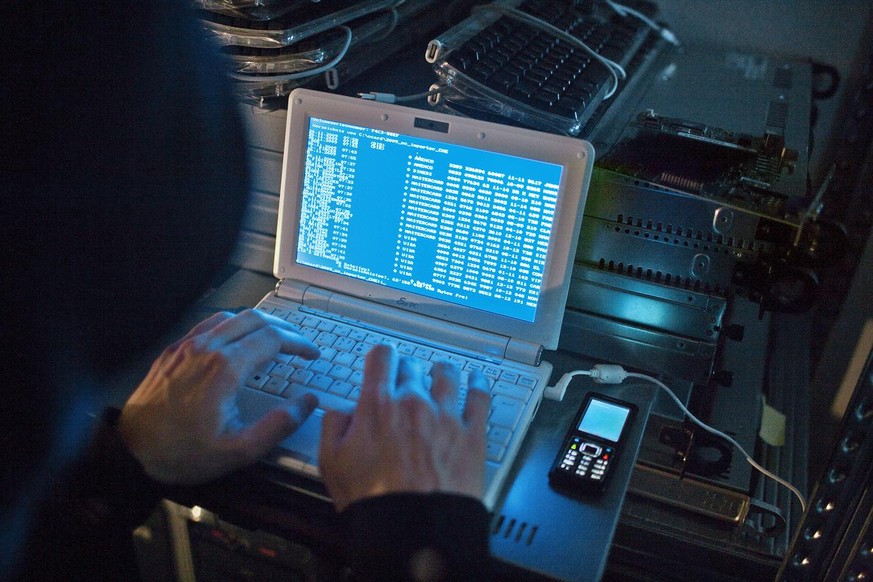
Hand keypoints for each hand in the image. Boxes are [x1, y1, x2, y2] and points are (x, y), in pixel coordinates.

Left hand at [119, 309, 319, 483]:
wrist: (130, 453)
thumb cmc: (182, 454)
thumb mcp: (239, 451)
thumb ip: (278, 426)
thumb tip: (307, 402)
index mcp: (225, 369)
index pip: (273, 339)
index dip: (299, 343)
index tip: (312, 354)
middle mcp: (206, 348)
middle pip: (255, 320)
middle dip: (283, 329)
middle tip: (299, 344)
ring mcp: (186, 346)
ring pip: (230, 317)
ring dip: (258, 324)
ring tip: (273, 340)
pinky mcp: (172, 351)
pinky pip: (207, 325)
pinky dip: (231, 326)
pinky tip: (235, 342)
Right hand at [319, 344, 490, 510]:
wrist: (413, 530)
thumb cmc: (373, 502)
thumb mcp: (331, 463)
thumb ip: (332, 427)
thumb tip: (339, 411)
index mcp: (379, 405)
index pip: (382, 357)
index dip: (381, 357)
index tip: (383, 362)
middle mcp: (414, 402)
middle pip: (413, 367)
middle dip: (408, 371)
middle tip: (407, 380)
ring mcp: (446, 416)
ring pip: (447, 375)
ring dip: (441, 372)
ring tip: (441, 373)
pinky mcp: (472, 435)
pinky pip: (480, 397)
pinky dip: (478, 385)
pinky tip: (477, 382)